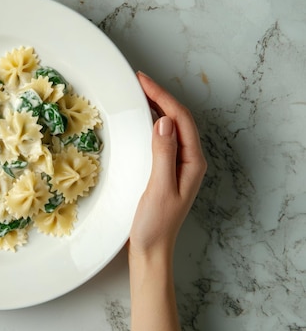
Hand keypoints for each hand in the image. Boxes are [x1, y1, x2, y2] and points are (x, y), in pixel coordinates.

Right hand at [129, 72, 206, 256]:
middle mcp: (188, 160)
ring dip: (156, 107)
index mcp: (192, 162)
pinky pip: (161, 138)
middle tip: (138, 81)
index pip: (180, 119)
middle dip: (160, 96)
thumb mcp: (158, 189)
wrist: (150, 249)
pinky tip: (139, 119)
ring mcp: (177, 165)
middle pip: (178, 119)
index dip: (163, 96)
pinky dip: (150, 123)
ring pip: (170, 126)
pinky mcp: (165, 169)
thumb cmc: (155, 224)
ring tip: (138, 92)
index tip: (143, 81)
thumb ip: (163, 155)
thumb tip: (163, 122)